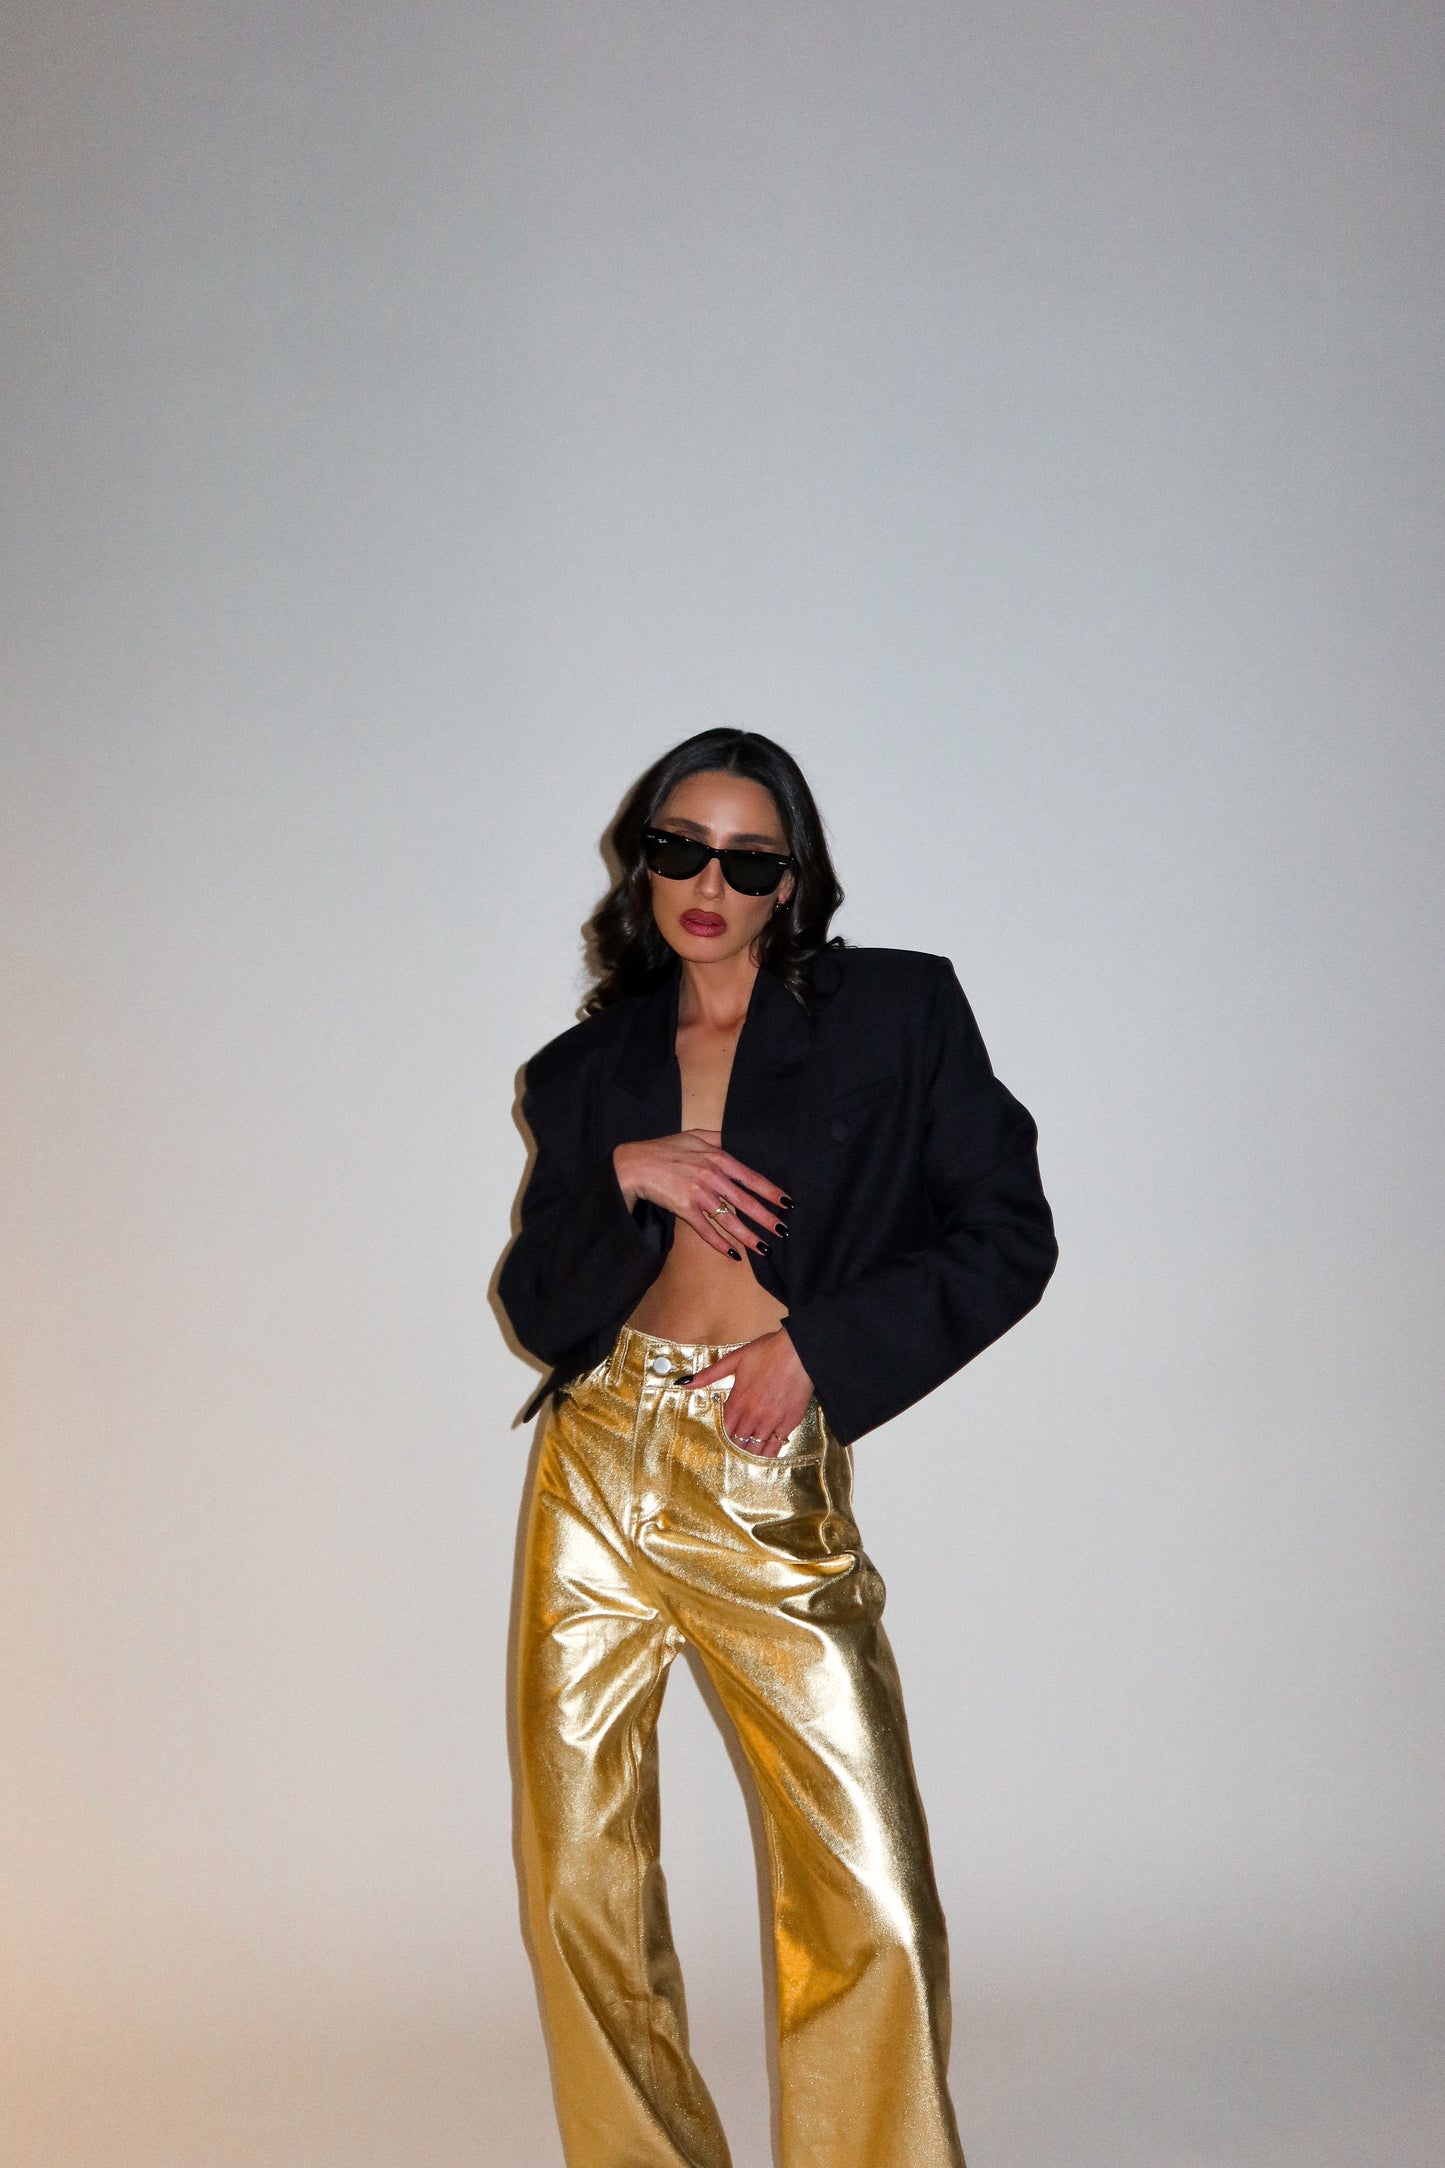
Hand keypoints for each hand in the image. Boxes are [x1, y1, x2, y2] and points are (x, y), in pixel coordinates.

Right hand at [613, 1130, 790, 1258]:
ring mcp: (698, 1195)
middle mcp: (711, 1177)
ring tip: (765, 1247)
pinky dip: (719, 1243)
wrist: (636, 1165)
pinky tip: (733, 1254)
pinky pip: (706, 1230)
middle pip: (745, 1201)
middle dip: (766, 1218)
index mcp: (717, 1158)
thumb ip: (718, 1138)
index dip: (770, 1191)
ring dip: (748, 1235)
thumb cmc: (665, 1149)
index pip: (750, 1177)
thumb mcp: (695, 1136)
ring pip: (728, 1219)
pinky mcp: (684, 1210)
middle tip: (783, 1230)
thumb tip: (738, 1139)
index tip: (786, 1202)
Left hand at [684, 1329, 813, 1457]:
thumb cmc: (767, 1351)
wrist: (799, 1350)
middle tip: (731, 1455)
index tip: (720, 1442)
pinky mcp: (790, 1422)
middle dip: (734, 1447)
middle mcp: (753, 1415)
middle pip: (738, 1441)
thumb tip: (684, 1383)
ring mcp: (772, 1421)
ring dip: (749, 1453)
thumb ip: (709, 1374)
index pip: (724, 1429)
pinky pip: (776, 1446)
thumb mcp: (734, 1359)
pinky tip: (764, 1455)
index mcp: (737, 1401)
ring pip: (756, 1448)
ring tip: (745, 1457)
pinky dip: (768, 1453)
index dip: (722, 1437)